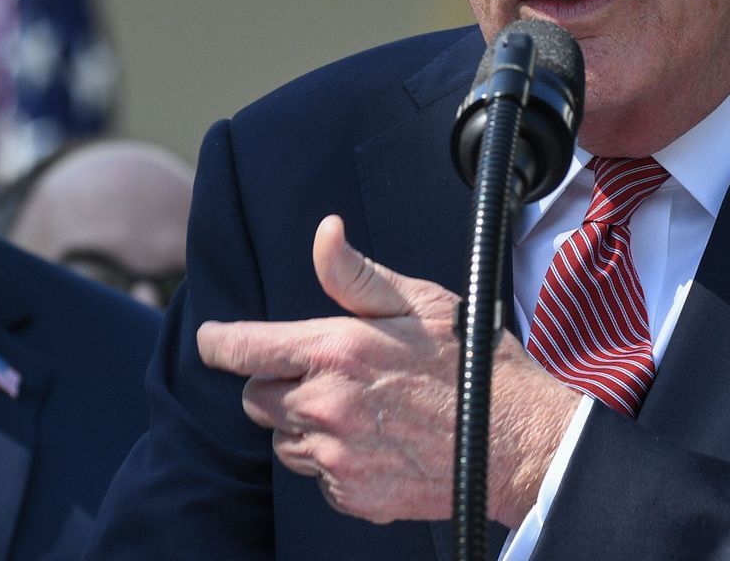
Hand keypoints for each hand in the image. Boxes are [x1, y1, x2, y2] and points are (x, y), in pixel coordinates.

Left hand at [198, 215, 579, 525]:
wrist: (518, 443)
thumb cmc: (473, 364)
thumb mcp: (421, 302)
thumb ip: (356, 275)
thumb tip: (324, 233)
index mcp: (335, 351)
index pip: (241, 348)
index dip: (218, 342)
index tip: (212, 340)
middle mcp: (324, 407)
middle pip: (256, 399)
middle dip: (279, 384)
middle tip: (328, 375)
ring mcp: (336, 459)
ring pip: (284, 441)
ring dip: (305, 425)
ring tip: (361, 410)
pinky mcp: (352, 497)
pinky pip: (317, 477)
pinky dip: (334, 461)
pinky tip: (376, 442)